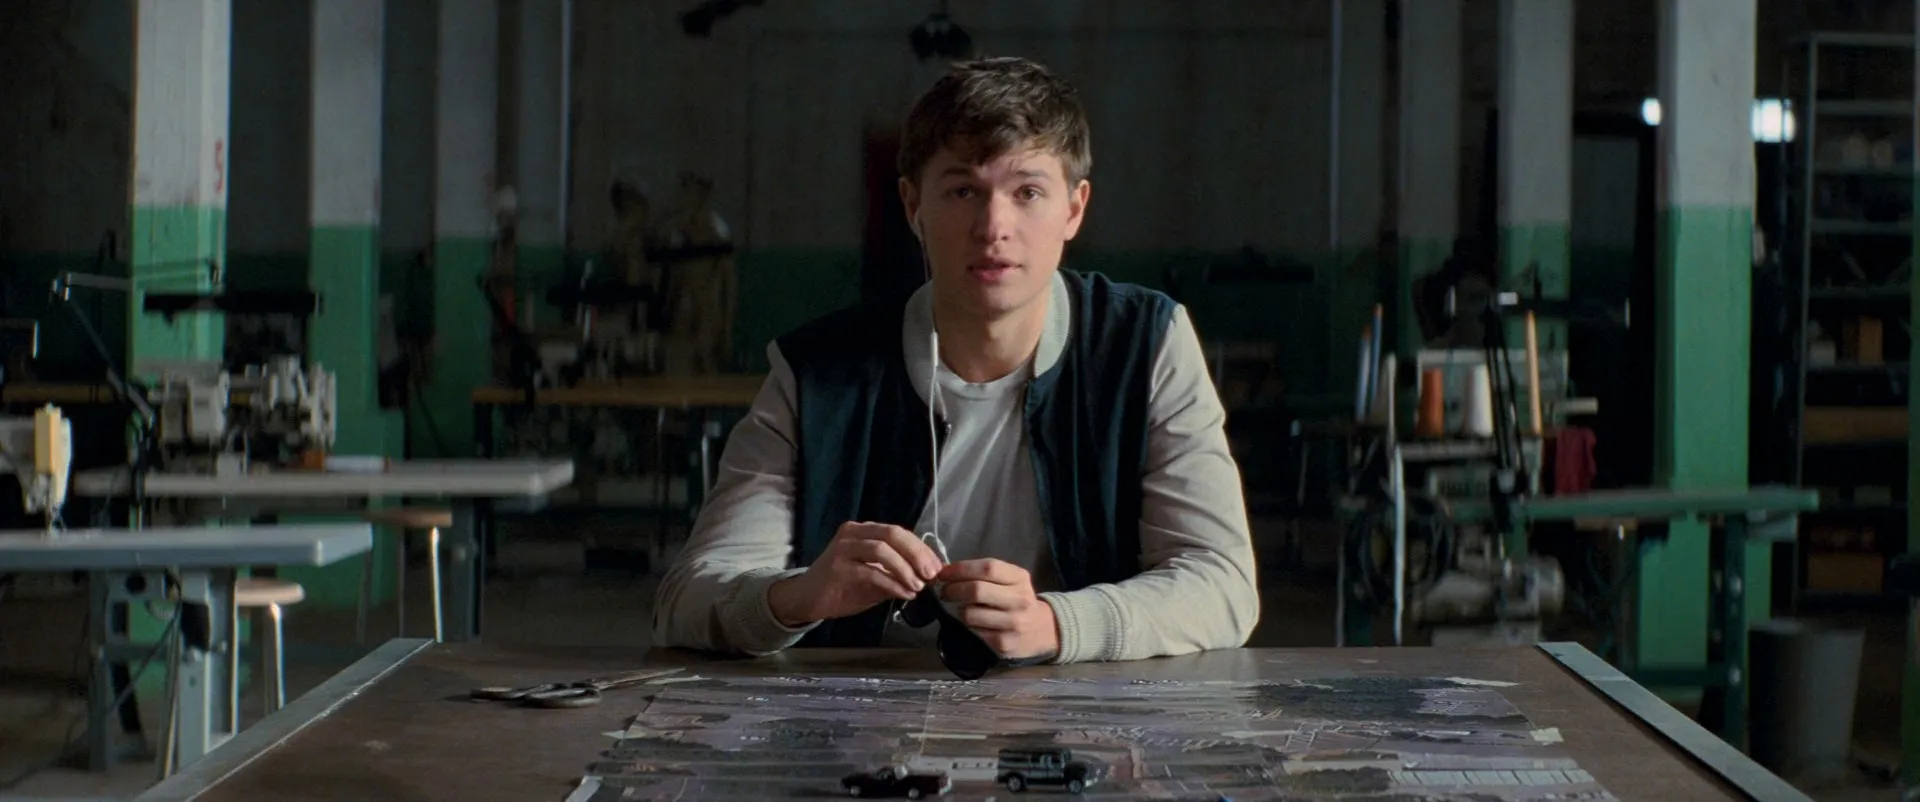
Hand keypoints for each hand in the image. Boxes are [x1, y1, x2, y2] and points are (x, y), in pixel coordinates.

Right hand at [767, 522, 943, 627]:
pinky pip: (870, 572)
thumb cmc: (842, 587)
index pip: (899, 532)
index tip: (937, 567)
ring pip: (881, 550)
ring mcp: (843, 548)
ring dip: (905, 568)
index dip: (921, 548)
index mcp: (864, 531)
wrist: (806, 599)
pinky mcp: (837, 567)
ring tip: (918, 586)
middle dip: (917, 554)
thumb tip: (926, 578)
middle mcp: (853, 533)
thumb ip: (897, 574)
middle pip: (892, 534)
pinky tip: (903, 594)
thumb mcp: (876, 580)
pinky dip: (891, 583)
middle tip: (931, 575)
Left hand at [936, 559, 1059, 659]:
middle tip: (945, 592)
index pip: (987, 568)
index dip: (961, 569)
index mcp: (1020, 578)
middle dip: (953, 590)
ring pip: (971, 614)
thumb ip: (984, 573)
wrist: (1043, 630)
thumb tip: (947, 572)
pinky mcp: (1005, 643)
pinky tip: (974, 623)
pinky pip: (975, 632)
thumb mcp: (1011, 580)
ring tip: (963, 608)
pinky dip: (968, 626)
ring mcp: (1014, 623)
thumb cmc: (1017, 599)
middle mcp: (1020, 599)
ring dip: (960, 610)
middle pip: (977, 590)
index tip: (943, 573)